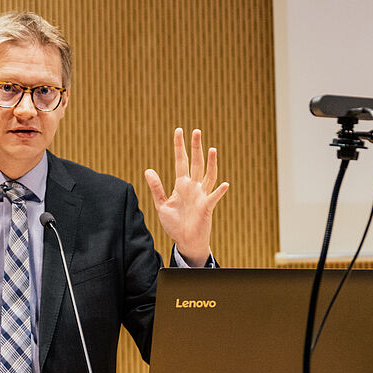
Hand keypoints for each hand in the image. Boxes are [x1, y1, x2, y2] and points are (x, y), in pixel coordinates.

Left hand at [144, 128, 228, 266]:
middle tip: (196, 131)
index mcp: (181, 185)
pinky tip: (224, 184)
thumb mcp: (161, 205)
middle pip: (195, 163)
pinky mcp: (206, 208)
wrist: (185, 241)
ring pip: (207, 175)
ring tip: (211, 149)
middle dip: (195, 147)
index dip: (179, 146)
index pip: (180, 161)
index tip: (179, 131)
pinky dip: (219, 191)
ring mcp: (201, 196)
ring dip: (210, 163)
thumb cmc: (175, 224)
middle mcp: (193, 187)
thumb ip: (156, 188)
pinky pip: (213, 198)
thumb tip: (148, 170)